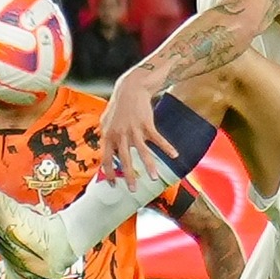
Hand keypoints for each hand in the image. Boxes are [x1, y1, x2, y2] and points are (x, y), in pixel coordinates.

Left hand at [97, 67, 174, 187]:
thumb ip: (106, 136)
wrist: (130, 89)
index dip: (109, 172)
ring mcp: (133, 129)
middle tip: (133, 189)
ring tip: (154, 178)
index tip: (114, 184)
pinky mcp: (146, 124)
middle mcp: (120, 134)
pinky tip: (174, 155)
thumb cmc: (118, 106)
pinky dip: (166, 147)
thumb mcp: (106, 121)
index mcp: (108, 136)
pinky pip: (157, 139)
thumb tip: (105, 151)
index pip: (106, 159)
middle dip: (129, 176)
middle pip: (124, 159)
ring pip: (142, 152)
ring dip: (149, 166)